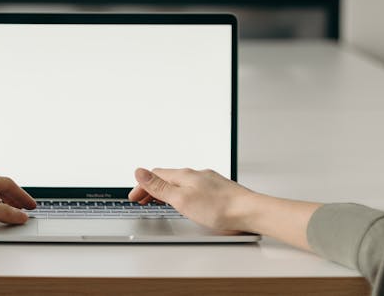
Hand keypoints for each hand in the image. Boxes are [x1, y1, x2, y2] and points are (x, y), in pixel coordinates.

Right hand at [129, 167, 320, 248]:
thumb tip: (139, 171)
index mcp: (184, 175)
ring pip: (181, 182)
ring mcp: (208, 181)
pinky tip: (186, 201)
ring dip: (166, 190)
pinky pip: (193, 188)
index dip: (142, 186)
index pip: (156, 175)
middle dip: (152, 187)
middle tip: (142, 200)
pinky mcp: (218, 190)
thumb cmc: (219, 208)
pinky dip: (181, 193)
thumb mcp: (182, 200)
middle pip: (167, 177)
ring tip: (158, 200)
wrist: (250, 212)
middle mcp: (196, 175)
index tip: (134, 197)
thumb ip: (160, 187)